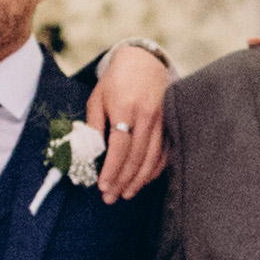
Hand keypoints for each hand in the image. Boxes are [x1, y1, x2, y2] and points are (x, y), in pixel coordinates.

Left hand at [86, 46, 174, 198]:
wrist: (144, 61)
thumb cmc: (116, 81)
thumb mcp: (97, 98)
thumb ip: (93, 126)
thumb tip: (89, 154)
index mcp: (125, 107)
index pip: (120, 147)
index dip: (111, 170)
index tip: (102, 186)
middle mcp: (146, 115)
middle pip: (136, 157)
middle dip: (122, 181)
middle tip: (111, 197)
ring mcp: (161, 120)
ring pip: (152, 158)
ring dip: (139, 180)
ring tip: (126, 194)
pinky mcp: (169, 124)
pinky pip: (164, 153)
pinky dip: (154, 170)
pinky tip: (143, 180)